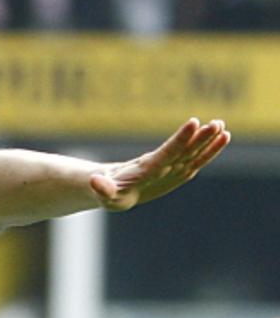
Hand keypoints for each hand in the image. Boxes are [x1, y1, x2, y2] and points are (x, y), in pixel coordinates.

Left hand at [89, 118, 230, 211]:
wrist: (114, 187)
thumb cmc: (109, 192)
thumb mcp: (104, 195)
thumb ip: (102, 189)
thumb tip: (93, 181)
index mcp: (148, 169)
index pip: (166, 152)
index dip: (180, 139)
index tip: (194, 122)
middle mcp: (162, 164)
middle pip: (183, 150)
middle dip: (200, 139)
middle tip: (216, 123)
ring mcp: (171, 167)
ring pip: (192, 152)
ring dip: (208, 141)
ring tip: (222, 125)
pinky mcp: (177, 171)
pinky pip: (196, 160)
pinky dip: (210, 151)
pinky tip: (224, 137)